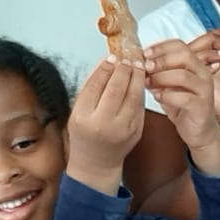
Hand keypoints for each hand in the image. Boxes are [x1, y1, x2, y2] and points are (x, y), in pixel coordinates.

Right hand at [66, 56, 145, 191]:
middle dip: (124, 69)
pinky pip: (140, 106)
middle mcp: (103, 124)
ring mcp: (122, 129)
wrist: (97, 162)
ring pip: (133, 96)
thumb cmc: (85, 134)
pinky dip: (140, 91)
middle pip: (117, 88)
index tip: (111, 57)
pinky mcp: (136, 131)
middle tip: (127, 58)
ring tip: (137, 65)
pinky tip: (139, 82)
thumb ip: (91, 89)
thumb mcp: (78, 111)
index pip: (96, 85)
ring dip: (137, 77)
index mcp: (84, 117)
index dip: (105, 68)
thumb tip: (107, 63)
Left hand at [144, 38, 219, 150]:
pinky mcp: (202, 106)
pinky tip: (157, 97)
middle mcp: (203, 74)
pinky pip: (185, 97)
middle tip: (145, 67)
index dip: (161, 47)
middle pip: (184, 55)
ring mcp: (205, 90)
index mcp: (195, 65)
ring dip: (161, 77)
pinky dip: (167, 96)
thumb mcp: (169, 85)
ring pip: (183, 75)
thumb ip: (159, 72)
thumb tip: (140, 61)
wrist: (198, 131)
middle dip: (161, 60)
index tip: (145, 53)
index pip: (180, 45)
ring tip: (148, 83)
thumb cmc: (182, 106)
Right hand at [198, 24, 219, 146]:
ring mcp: (202, 80)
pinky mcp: (198, 93)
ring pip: (190, 56)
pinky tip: (216, 67)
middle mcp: (210, 69)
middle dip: (214, 38)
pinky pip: (190, 76)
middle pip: (200, 43)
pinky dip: (200, 68)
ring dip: (206, 51)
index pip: (215, 39)